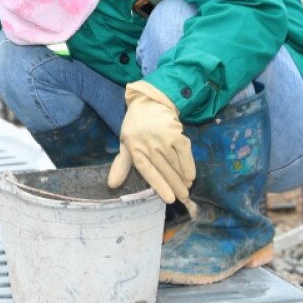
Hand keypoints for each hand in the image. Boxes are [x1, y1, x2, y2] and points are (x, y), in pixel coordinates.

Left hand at [108, 80, 196, 212]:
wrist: (148, 104)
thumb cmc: (135, 127)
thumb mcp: (125, 144)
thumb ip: (121, 165)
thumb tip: (111, 185)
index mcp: (135, 149)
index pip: (148, 171)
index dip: (159, 186)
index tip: (170, 199)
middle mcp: (149, 145)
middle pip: (165, 170)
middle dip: (176, 186)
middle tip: (184, 198)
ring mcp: (163, 138)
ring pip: (175, 163)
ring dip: (183, 178)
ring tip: (187, 188)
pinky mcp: (175, 132)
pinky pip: (184, 151)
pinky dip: (189, 164)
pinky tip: (191, 175)